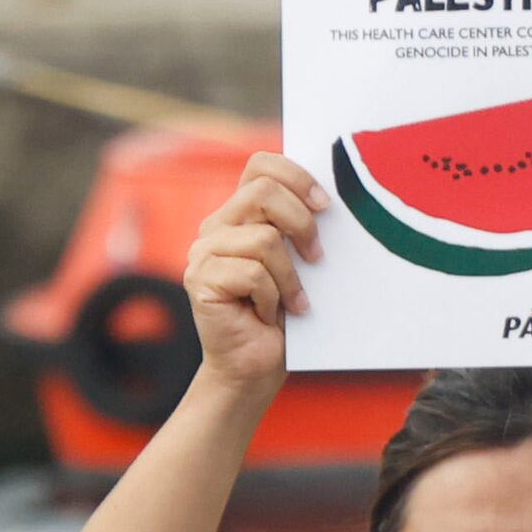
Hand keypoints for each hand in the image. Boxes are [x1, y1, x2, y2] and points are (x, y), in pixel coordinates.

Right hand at [183, 151, 322, 395]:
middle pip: (263, 192)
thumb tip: (332, 201)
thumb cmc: (285, 315)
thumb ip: (301, 228)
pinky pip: (252, 273)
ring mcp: (203, 252)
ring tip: (291, 301)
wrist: (257, 366)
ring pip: (263, 239)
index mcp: (240, 214)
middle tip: (318, 258)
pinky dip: (272, 297)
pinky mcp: (199, 280)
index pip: (260, 165)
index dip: (296, 176)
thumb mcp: (300, 263)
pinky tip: (268, 315)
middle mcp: (216, 227)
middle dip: (302, 224)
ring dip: (290, 276)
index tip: (326, 205)